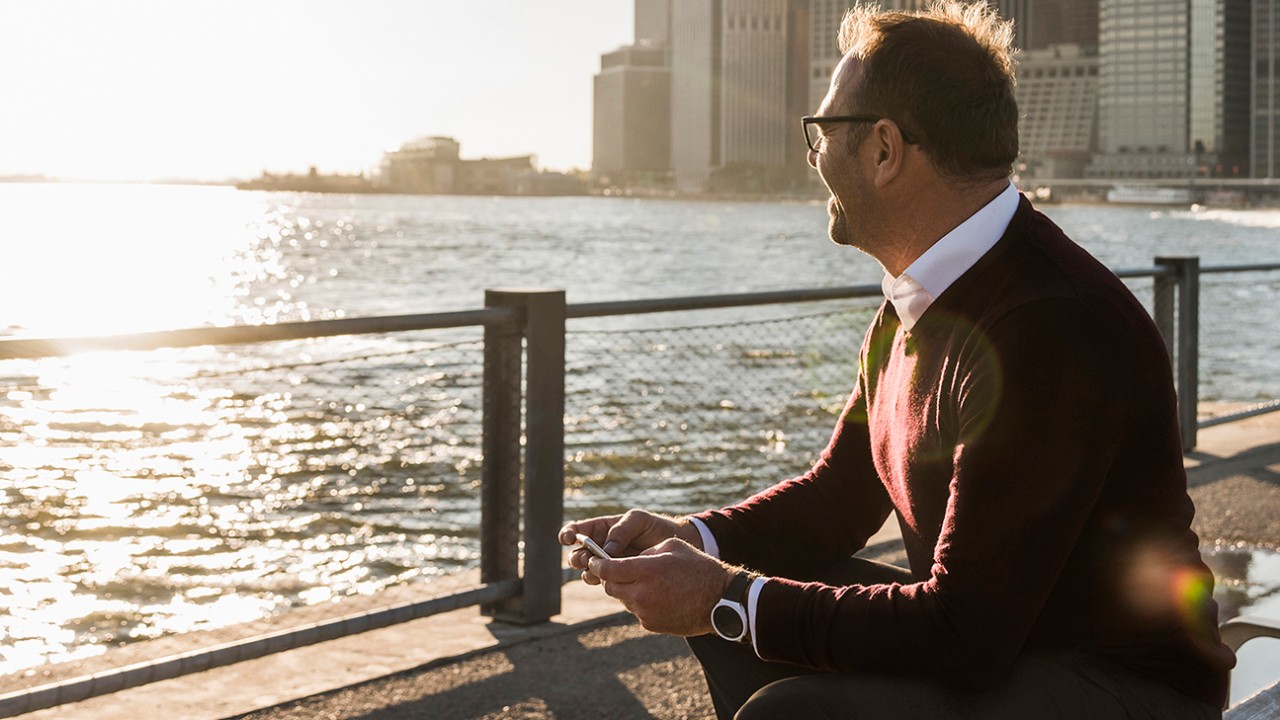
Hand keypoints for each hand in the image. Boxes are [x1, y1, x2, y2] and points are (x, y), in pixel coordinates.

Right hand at [559, 509, 702, 584]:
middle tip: (587, 559)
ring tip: (598, 570)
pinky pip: (603, 581)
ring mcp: (608, 564)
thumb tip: (606, 549)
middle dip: (578, 557)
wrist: (676, 547)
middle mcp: (601, 547)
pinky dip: (601, 581)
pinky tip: (609, 579)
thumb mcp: (639, 520)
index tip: (568, 539)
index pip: (578, 530)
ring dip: (588, 571)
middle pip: (578, 554)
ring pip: (587, 570)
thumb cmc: (656, 528)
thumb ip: (621, 530)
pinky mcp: (618, 578)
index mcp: (602, 528)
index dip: (568, 534)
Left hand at [586, 537, 733, 636]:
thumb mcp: (671, 547)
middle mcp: (641, 594)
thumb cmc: (698, 568)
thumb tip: (628, 560)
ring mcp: (645, 612)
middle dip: (610, 578)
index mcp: (645, 571)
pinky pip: (636, 611)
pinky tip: (658, 597)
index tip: (594, 561)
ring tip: (647, 583)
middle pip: (610, 587)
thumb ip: (645, 553)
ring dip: (627, 591)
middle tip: (618, 570)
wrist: (719, 600)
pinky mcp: (651, 625)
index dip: (597, 564)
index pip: (607, 569)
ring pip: (623, 600)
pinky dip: (640, 604)